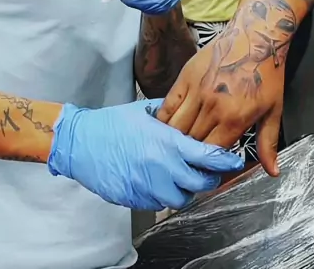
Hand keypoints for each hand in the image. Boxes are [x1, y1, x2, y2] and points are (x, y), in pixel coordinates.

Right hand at [48, 99, 243, 210]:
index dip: (225, 160)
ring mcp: (147, 186)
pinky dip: (162, 194)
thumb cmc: (109, 124)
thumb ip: (168, 115)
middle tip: (207, 171)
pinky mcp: (135, 199)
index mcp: (165, 142)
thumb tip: (188, 114)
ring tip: (180, 178)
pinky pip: (157, 203)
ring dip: (185, 190)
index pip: (207, 156)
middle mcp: (160, 167)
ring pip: (180, 199)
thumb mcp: (142, 110)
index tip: (233, 160)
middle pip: (200, 183)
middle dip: (208, 178)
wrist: (80, 142)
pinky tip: (156, 181)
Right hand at [158, 6, 286, 176]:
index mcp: (235, 118)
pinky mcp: (185, 78)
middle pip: (192, 142)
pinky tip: (163, 128)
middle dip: (188, 155)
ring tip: (171, 149)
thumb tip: (271, 171)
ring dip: (174, 140)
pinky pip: (168, 105)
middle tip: (185, 162)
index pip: (212, 153)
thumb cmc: (266, 74)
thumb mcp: (273, 110)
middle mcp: (213, 107)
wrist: (255, 37)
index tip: (204, 169)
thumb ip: (268, 143)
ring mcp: (197, 91)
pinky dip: (163, 119)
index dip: (206, 165)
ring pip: (176, 126)